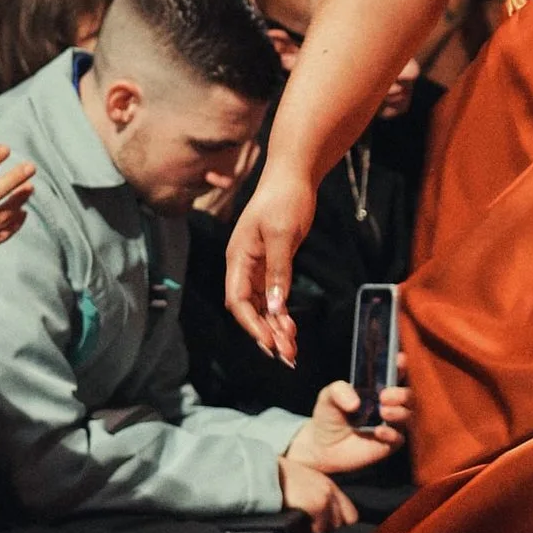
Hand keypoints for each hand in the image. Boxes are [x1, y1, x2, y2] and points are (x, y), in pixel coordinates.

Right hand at [225, 163, 317, 358]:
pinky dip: (281, 314)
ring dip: (275, 328)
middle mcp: (243, 266)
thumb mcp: (281, 234)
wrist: (294, 175)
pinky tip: (291, 329)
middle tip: (287, 357)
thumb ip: (278, 271)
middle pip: (249, 309)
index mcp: (238, 258)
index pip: (237, 301)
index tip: (270, 343)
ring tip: (292, 350)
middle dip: (266, 334)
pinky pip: (273, 297)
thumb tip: (275, 308)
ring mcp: (257, 266)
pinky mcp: (272, 264)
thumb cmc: (284, 199)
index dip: (252, 325)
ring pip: (261, 306)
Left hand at [278, 374, 398, 526]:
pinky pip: (398, 438)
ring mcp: (390, 424)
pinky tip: (378, 431)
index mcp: (378, 388)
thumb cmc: (329, 416)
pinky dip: (391, 434)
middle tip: (384, 395)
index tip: (399, 359)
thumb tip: (356, 403)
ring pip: (407, 415)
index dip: (400, 365)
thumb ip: (339, 391)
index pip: (395, 373)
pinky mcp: (388, 444)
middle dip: (401, 393)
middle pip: (407, 395)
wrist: (322, 447)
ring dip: (399, 412)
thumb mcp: (328, 397)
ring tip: (383, 412)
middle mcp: (389, 405)